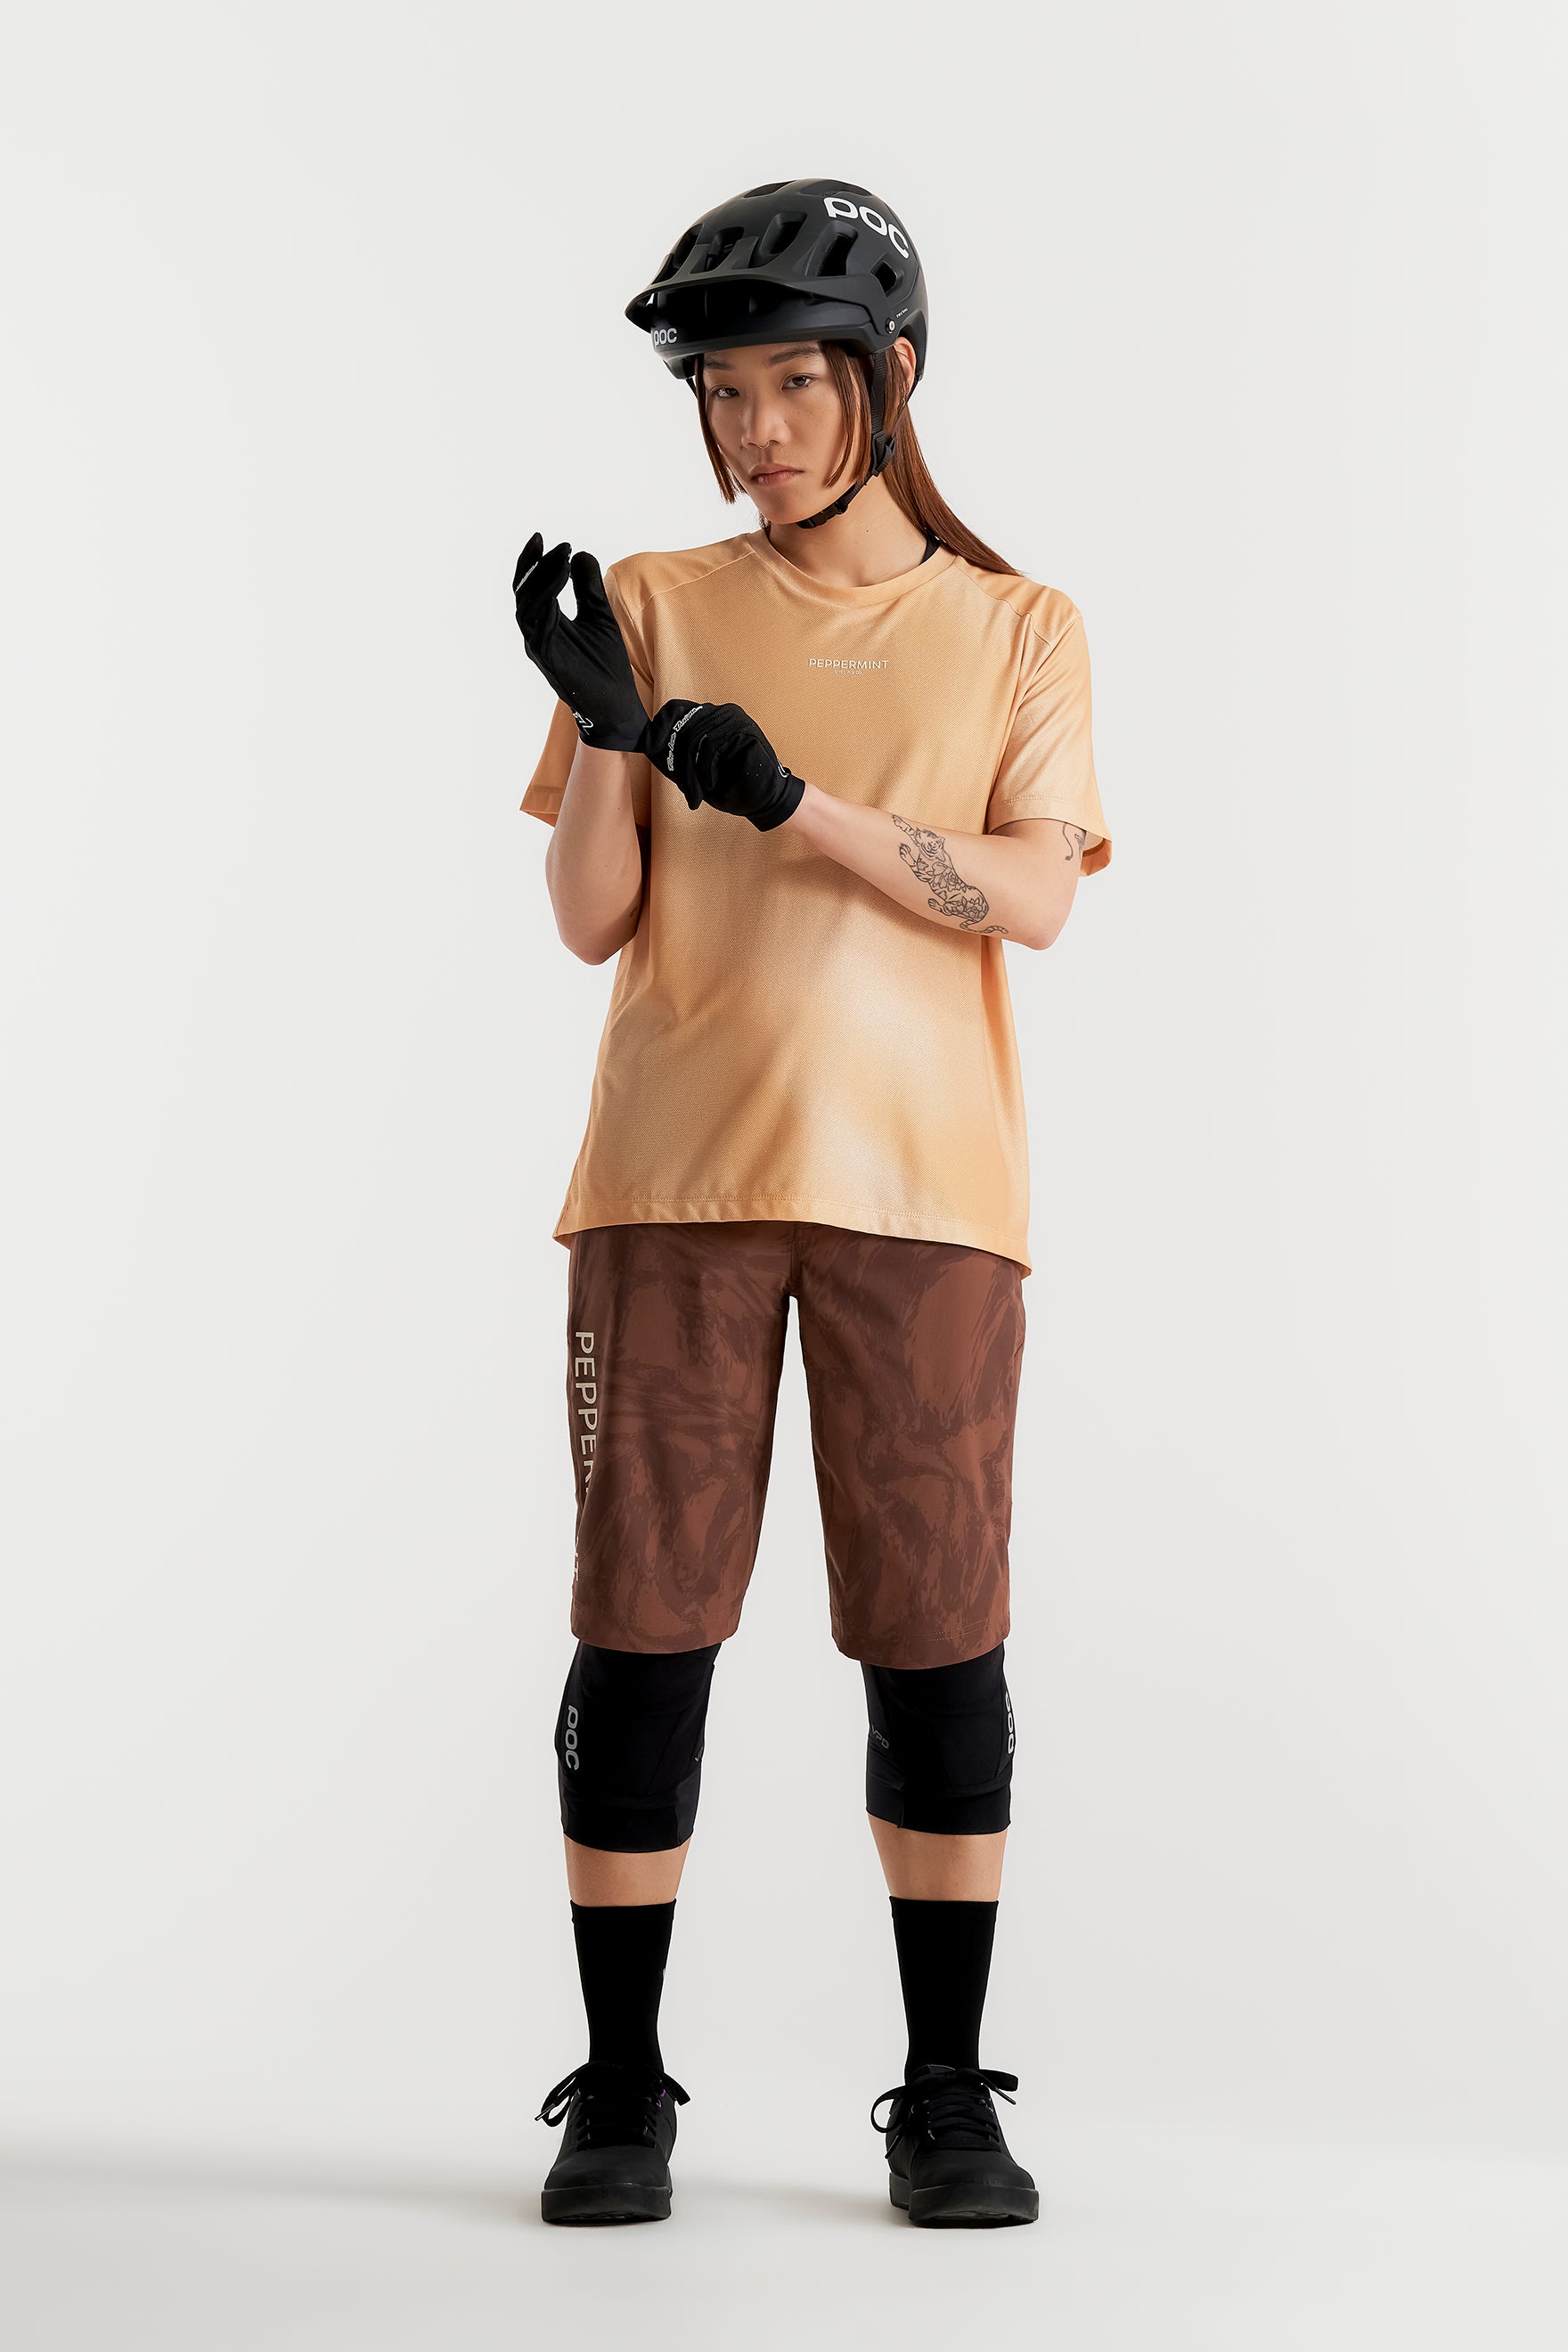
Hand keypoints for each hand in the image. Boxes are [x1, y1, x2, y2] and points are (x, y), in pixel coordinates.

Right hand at [512, 535, 645, 750]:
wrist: (617, 704)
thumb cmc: (606, 664)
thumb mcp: (600, 615)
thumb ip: (588, 586)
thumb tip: (580, 554)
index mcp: (545, 625)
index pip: (530, 589)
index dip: (533, 563)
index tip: (543, 539)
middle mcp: (536, 635)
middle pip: (522, 593)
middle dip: (533, 565)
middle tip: (548, 542)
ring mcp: (538, 647)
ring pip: (527, 605)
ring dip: (542, 577)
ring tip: (560, 556)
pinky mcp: (547, 656)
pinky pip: (539, 620)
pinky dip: (547, 595)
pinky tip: (561, 577)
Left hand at [639, 700, 804, 832]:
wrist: (763, 799)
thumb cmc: (730, 785)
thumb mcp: (697, 768)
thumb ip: (678, 753)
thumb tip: (649, 743)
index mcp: (711, 716)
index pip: (676, 709)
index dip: (662, 728)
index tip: (655, 752)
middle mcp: (722, 711)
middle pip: (683, 728)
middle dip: (679, 763)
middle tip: (687, 790)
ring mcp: (734, 718)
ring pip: (694, 738)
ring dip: (691, 771)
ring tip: (698, 791)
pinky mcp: (744, 730)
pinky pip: (710, 746)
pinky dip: (706, 770)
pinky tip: (711, 783)